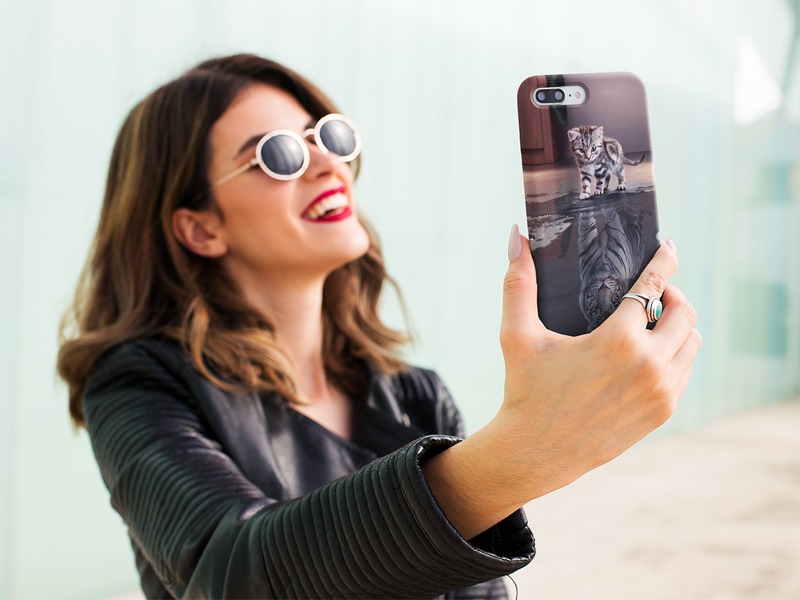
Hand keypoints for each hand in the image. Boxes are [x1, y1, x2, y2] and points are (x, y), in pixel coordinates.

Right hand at [423, 226, 700, 538]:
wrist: (536, 453)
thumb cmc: (525, 391)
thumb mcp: (517, 335)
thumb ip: (518, 283)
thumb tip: (515, 235)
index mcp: (618, 341)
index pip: (653, 287)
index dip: (664, 261)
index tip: (669, 246)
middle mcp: (649, 366)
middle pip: (685, 313)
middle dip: (672, 295)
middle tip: (652, 293)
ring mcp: (661, 392)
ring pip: (692, 344)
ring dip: (678, 326)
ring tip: (652, 322)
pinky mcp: (662, 412)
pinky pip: (685, 372)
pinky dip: (675, 355)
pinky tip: (650, 353)